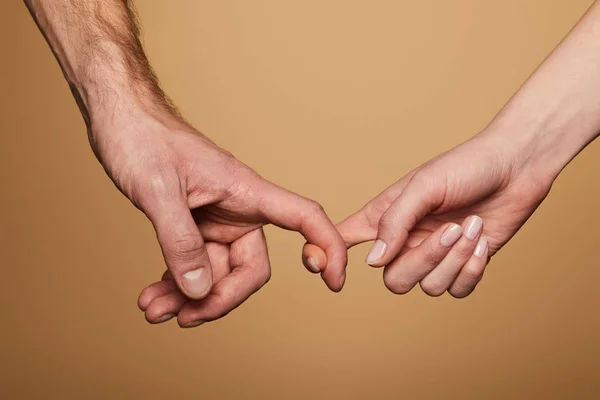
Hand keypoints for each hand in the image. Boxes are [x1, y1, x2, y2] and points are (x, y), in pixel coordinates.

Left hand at [91, 109, 346, 326]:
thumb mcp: (158, 190)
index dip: (327, 246)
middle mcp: (237, 210)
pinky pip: (194, 265)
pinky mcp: (193, 225)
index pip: (303, 217)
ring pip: (216, 273)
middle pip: (250, 268)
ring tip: (154, 309)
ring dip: (188, 297)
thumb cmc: (143, 138)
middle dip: (219, 298)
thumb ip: (180, 241)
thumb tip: (200, 291)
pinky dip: (176, 284)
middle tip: (185, 316)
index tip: (333, 282)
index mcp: (246, 191)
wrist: (119, 119)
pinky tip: (154, 296)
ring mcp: (215, 220)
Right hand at [303, 130, 552, 297]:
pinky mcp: (463, 265)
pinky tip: (481, 242)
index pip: (345, 240)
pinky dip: (471, 269)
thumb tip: (372, 262)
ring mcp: (435, 255)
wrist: (517, 165)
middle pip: (394, 280)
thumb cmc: (466, 165)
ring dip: (455, 259)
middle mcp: (406, 240)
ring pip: (429, 287)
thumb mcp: (424, 186)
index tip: (323, 267)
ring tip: (473, 226)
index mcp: (386, 217)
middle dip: (425, 260)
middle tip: (450, 229)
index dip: (329, 256)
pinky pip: (457, 290)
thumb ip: (394, 222)